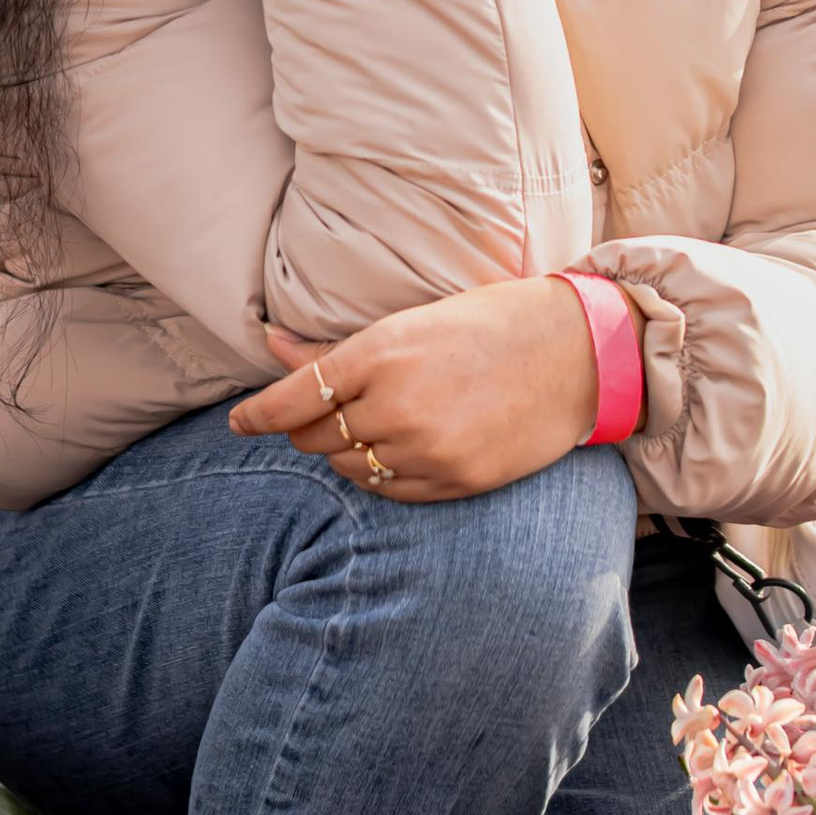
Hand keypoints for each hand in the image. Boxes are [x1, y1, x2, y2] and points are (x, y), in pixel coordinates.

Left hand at [226, 276, 647, 500]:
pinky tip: (402, 450)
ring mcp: (426, 450)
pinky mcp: (455, 481)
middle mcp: (396, 405)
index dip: (257, 415)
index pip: (291, 399)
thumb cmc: (490, 323)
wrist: (576, 351)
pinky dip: (383, 474)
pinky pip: (390, 491)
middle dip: (309, 428)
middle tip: (326, 413)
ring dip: (347, 451)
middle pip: (313, 437)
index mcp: (379, 353)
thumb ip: (336, 351)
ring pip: (348, 467)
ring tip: (378, 425)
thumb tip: (270, 343)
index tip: (240, 423)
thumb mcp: (409, 323)